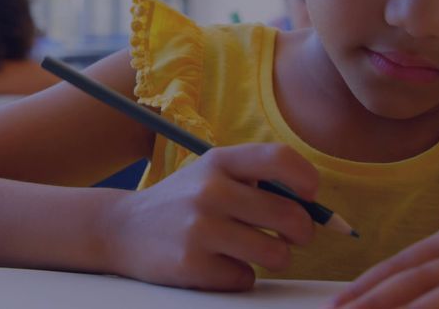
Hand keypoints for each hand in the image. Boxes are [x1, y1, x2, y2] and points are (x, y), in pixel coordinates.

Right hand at [100, 143, 320, 290]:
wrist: (122, 229)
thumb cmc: (183, 203)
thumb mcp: (212, 175)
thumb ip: (258, 182)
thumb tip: (316, 210)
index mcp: (219, 161)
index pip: (281, 159)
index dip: (307, 181)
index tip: (308, 197)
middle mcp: (210, 190)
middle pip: (291, 216)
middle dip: (301, 232)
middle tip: (290, 236)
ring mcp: (200, 228)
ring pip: (276, 253)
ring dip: (274, 258)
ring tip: (253, 251)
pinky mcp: (192, 264)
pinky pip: (245, 279)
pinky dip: (238, 276)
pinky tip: (217, 263)